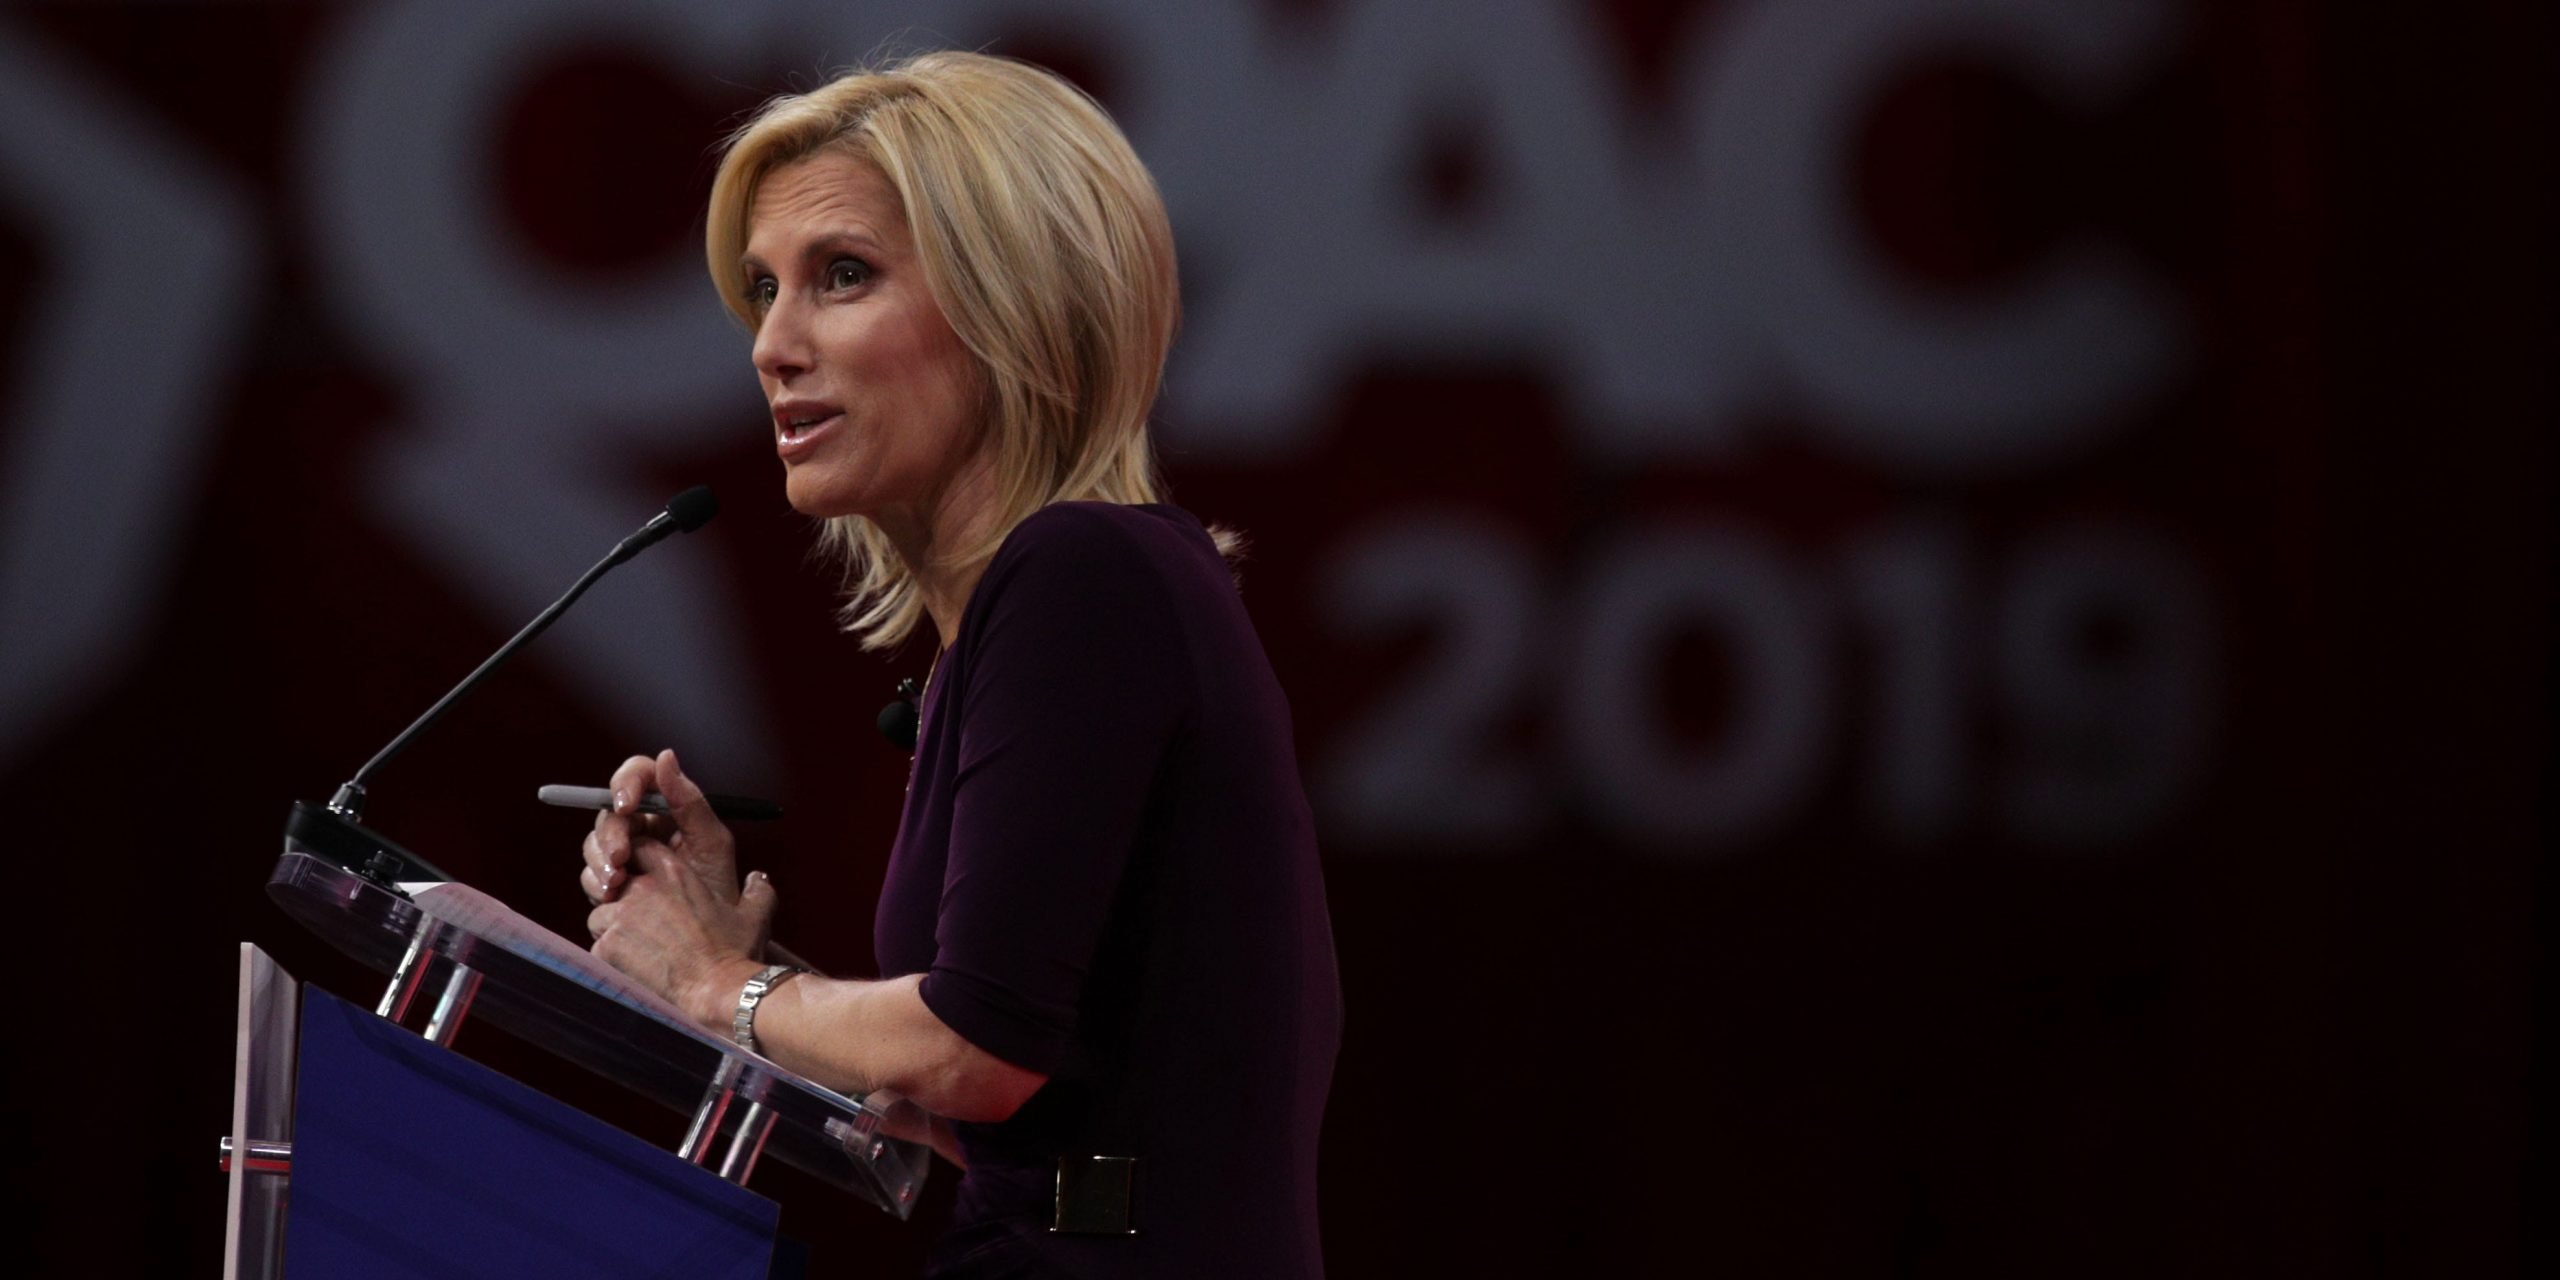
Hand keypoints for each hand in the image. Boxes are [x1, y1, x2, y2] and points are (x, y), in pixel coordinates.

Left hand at [579, 750, 776, 1024]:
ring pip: (601, 914)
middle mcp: (642, 888)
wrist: (714, 990)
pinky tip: (633, 966)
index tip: (645, 879)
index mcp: (674, 872)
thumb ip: (757, 891)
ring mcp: (620, 917)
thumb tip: (759, 878)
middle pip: (614, 881)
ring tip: (638, 948)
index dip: (639, 863)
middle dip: (622, 898)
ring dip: (613, 928)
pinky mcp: (606, 946)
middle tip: (641, 921)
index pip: (640, 847)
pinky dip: (611, 955)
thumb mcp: (753, 916)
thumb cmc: (733, 953)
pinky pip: (598, 944)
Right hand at [580, 749, 735, 906]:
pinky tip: (610, 896)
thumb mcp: (711, 844)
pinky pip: (591, 874)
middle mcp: (643, 828)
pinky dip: (596, 883)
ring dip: (600, 860)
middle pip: (610, 812)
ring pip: (595, 843)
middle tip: (620, 858)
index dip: (625, 783)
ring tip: (617, 884)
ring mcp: (624, 856)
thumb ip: (690, 802)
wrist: (707, 944)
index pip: (638, 777)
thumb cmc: (717, 891)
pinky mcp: (612, 883)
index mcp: (668, 811)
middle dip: (611, 834)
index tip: (625, 804)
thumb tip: (666, 755)